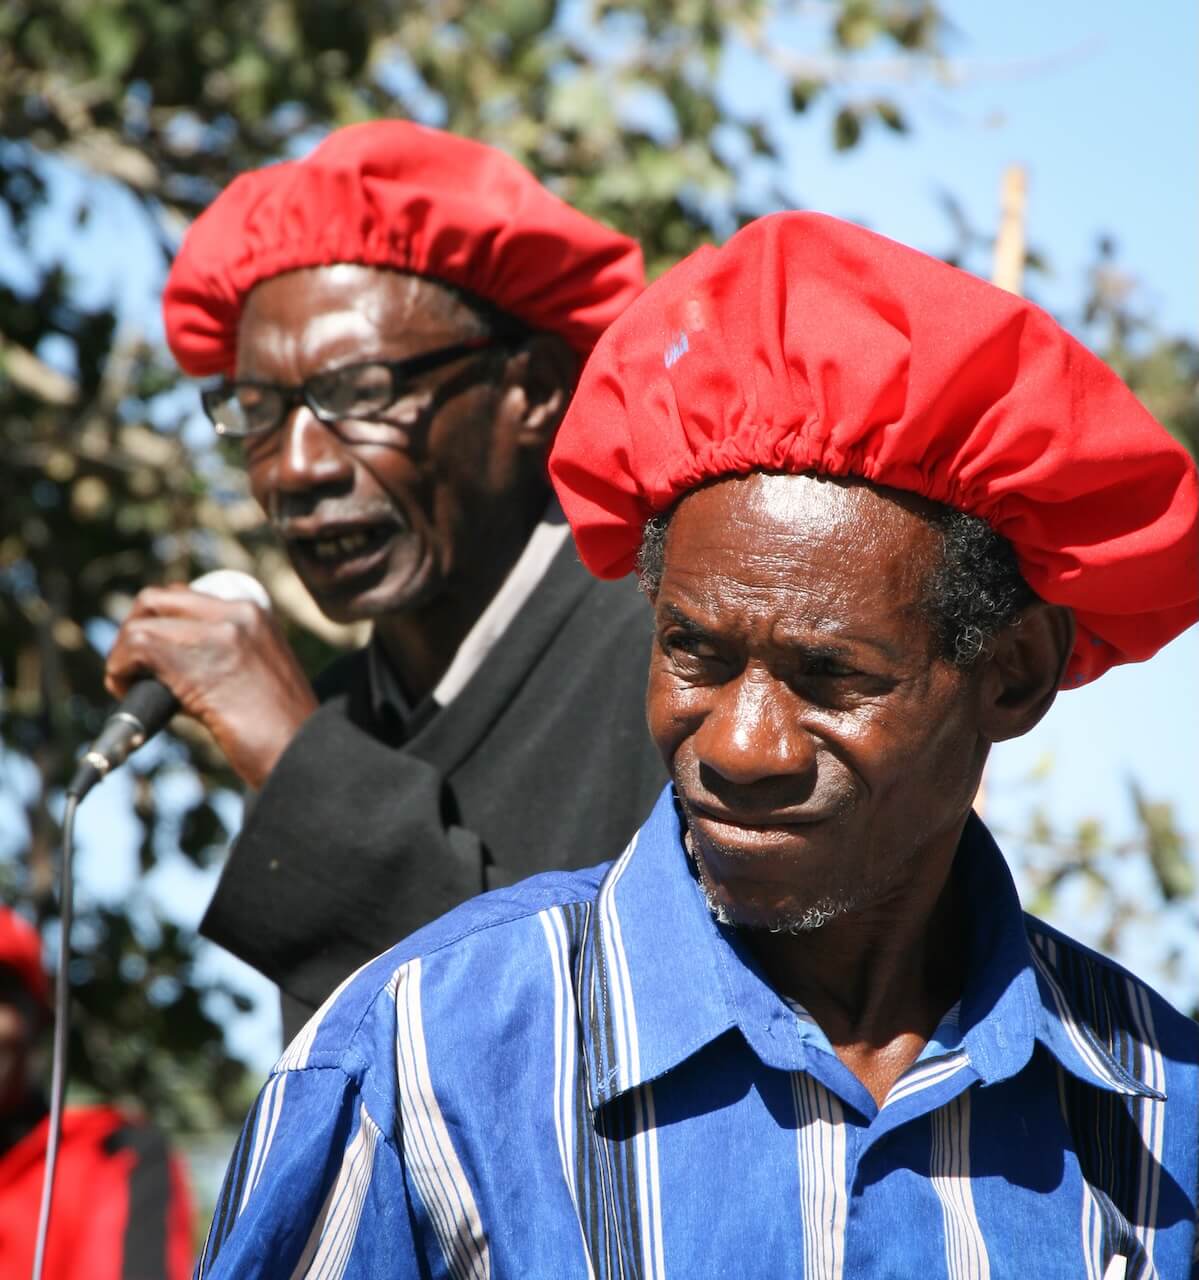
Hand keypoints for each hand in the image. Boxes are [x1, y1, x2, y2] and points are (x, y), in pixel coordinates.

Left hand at [105, 585, 318, 788]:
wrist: (297, 752)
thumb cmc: (279, 729)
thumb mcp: (260, 672)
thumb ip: (224, 653)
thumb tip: (169, 660)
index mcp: (255, 612)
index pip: (185, 596)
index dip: (156, 622)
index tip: (150, 653)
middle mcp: (237, 613)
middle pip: (157, 600)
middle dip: (133, 630)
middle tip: (132, 668)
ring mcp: (217, 634)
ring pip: (141, 622)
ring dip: (123, 655)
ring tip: (129, 684)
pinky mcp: (196, 658)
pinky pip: (135, 646)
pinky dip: (120, 670)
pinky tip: (127, 692)